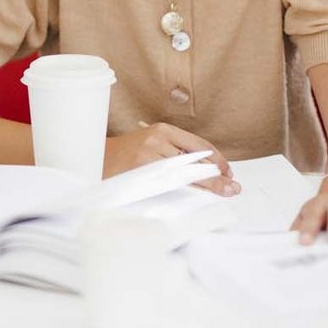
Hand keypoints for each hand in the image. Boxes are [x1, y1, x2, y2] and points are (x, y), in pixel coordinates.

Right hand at [103, 122, 238, 195]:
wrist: (95, 160)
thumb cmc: (127, 156)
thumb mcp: (152, 145)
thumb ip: (175, 153)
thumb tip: (207, 170)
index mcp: (163, 130)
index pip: (199, 145)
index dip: (218, 160)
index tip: (228, 173)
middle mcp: (158, 139)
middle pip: (196, 161)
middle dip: (217, 177)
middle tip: (232, 187)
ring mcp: (149, 156)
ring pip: (186, 174)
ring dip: (206, 186)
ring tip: (222, 192)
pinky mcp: (141, 172)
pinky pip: (170, 185)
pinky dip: (186, 192)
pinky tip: (197, 197)